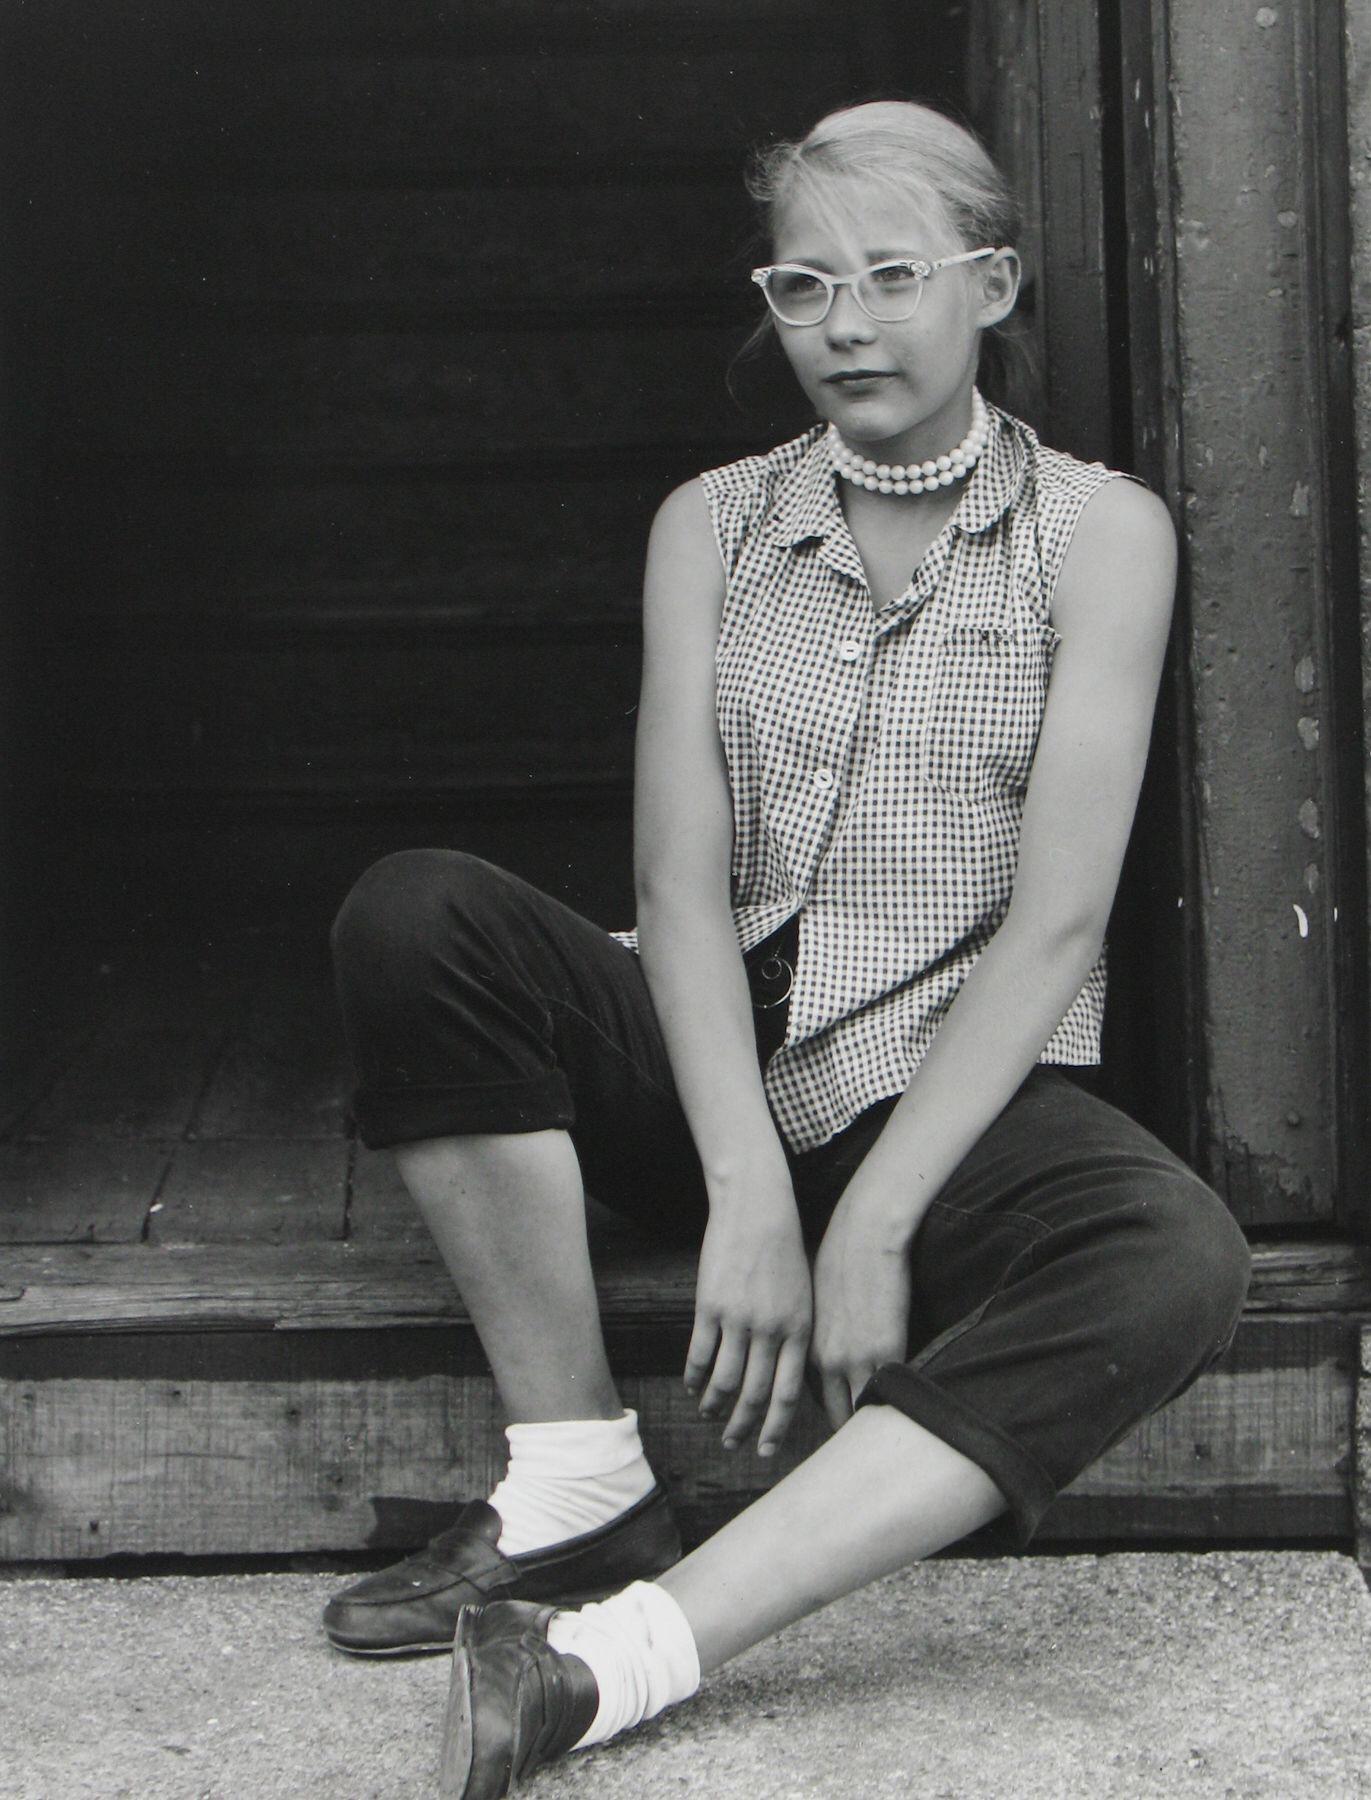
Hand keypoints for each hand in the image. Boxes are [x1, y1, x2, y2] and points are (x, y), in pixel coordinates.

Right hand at [684, 1161, 811, 1456]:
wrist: (758, 1209)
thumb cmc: (785, 1250)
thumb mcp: (803, 1295)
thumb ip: (795, 1335)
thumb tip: (786, 1374)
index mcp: (799, 1331)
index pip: (788, 1393)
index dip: (776, 1427)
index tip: (767, 1449)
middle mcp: (771, 1331)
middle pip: (755, 1394)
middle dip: (743, 1426)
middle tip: (733, 1444)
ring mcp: (738, 1319)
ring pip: (724, 1379)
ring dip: (715, 1404)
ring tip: (709, 1416)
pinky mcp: (710, 1306)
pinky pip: (699, 1352)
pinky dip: (694, 1375)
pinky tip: (692, 1386)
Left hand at [811, 1188, 913, 1430]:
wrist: (862, 1236)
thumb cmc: (839, 1259)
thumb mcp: (816, 1303)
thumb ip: (820, 1334)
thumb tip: (829, 1349)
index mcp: (807, 1348)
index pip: (815, 1399)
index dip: (831, 1411)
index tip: (840, 1418)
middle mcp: (828, 1361)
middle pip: (837, 1415)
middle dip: (848, 1430)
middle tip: (859, 1443)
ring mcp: (859, 1360)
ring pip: (863, 1412)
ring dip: (873, 1425)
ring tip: (885, 1437)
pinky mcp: (889, 1352)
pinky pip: (892, 1394)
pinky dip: (897, 1406)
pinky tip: (906, 1411)